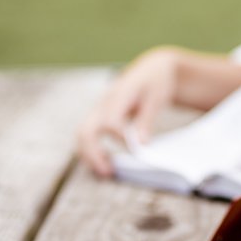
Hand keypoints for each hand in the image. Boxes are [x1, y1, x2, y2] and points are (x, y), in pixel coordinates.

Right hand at [78, 48, 179, 176]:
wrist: (151, 68)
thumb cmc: (156, 82)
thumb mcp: (157, 97)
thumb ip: (146, 120)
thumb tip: (140, 145)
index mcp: (119, 95)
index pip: (111, 120)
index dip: (120, 137)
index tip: (135, 151)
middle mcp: (104, 103)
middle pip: (86, 129)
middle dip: (94, 153)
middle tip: (109, 172)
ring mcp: (100, 109)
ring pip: (83, 134)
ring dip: (90, 155)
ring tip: (106, 172)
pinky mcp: (100, 116)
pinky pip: (89, 135)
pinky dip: (93, 150)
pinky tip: (105, 163)